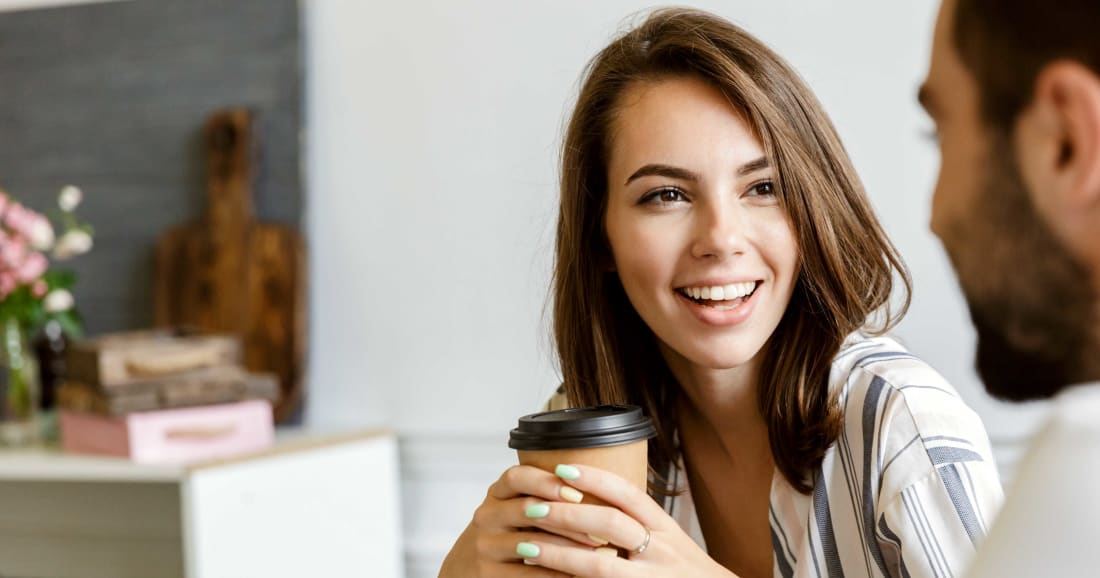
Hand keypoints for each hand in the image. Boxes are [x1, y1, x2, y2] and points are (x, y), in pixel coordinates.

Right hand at [438, 464, 609, 576]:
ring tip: (600, 554)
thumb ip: (542, 498)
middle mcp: (486, 516)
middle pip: (527, 509)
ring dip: (570, 550)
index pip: (517, 477)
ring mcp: (484, 546)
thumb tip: (597, 490)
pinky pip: (528, 574)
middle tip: (603, 530)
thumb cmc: (505, 535)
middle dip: (569, 519)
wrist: (466, 570)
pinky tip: (579, 574)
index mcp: (496, 494)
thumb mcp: (514, 510)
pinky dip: (558, 574)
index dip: (546, 482)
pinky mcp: (487, 574)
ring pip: (532, 544)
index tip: (577, 492)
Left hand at [516, 464, 737, 577]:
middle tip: (533, 508)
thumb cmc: (685, 573)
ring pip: (599, 566)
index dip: (595, 479)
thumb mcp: (670, 542)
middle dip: (568, 516)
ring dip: (559, 556)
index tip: (562, 468)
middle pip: (610, 525)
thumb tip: (593, 494)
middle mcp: (661, 553)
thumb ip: (637, 523)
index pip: (629, 495)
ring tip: (528, 548)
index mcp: (666, 530)